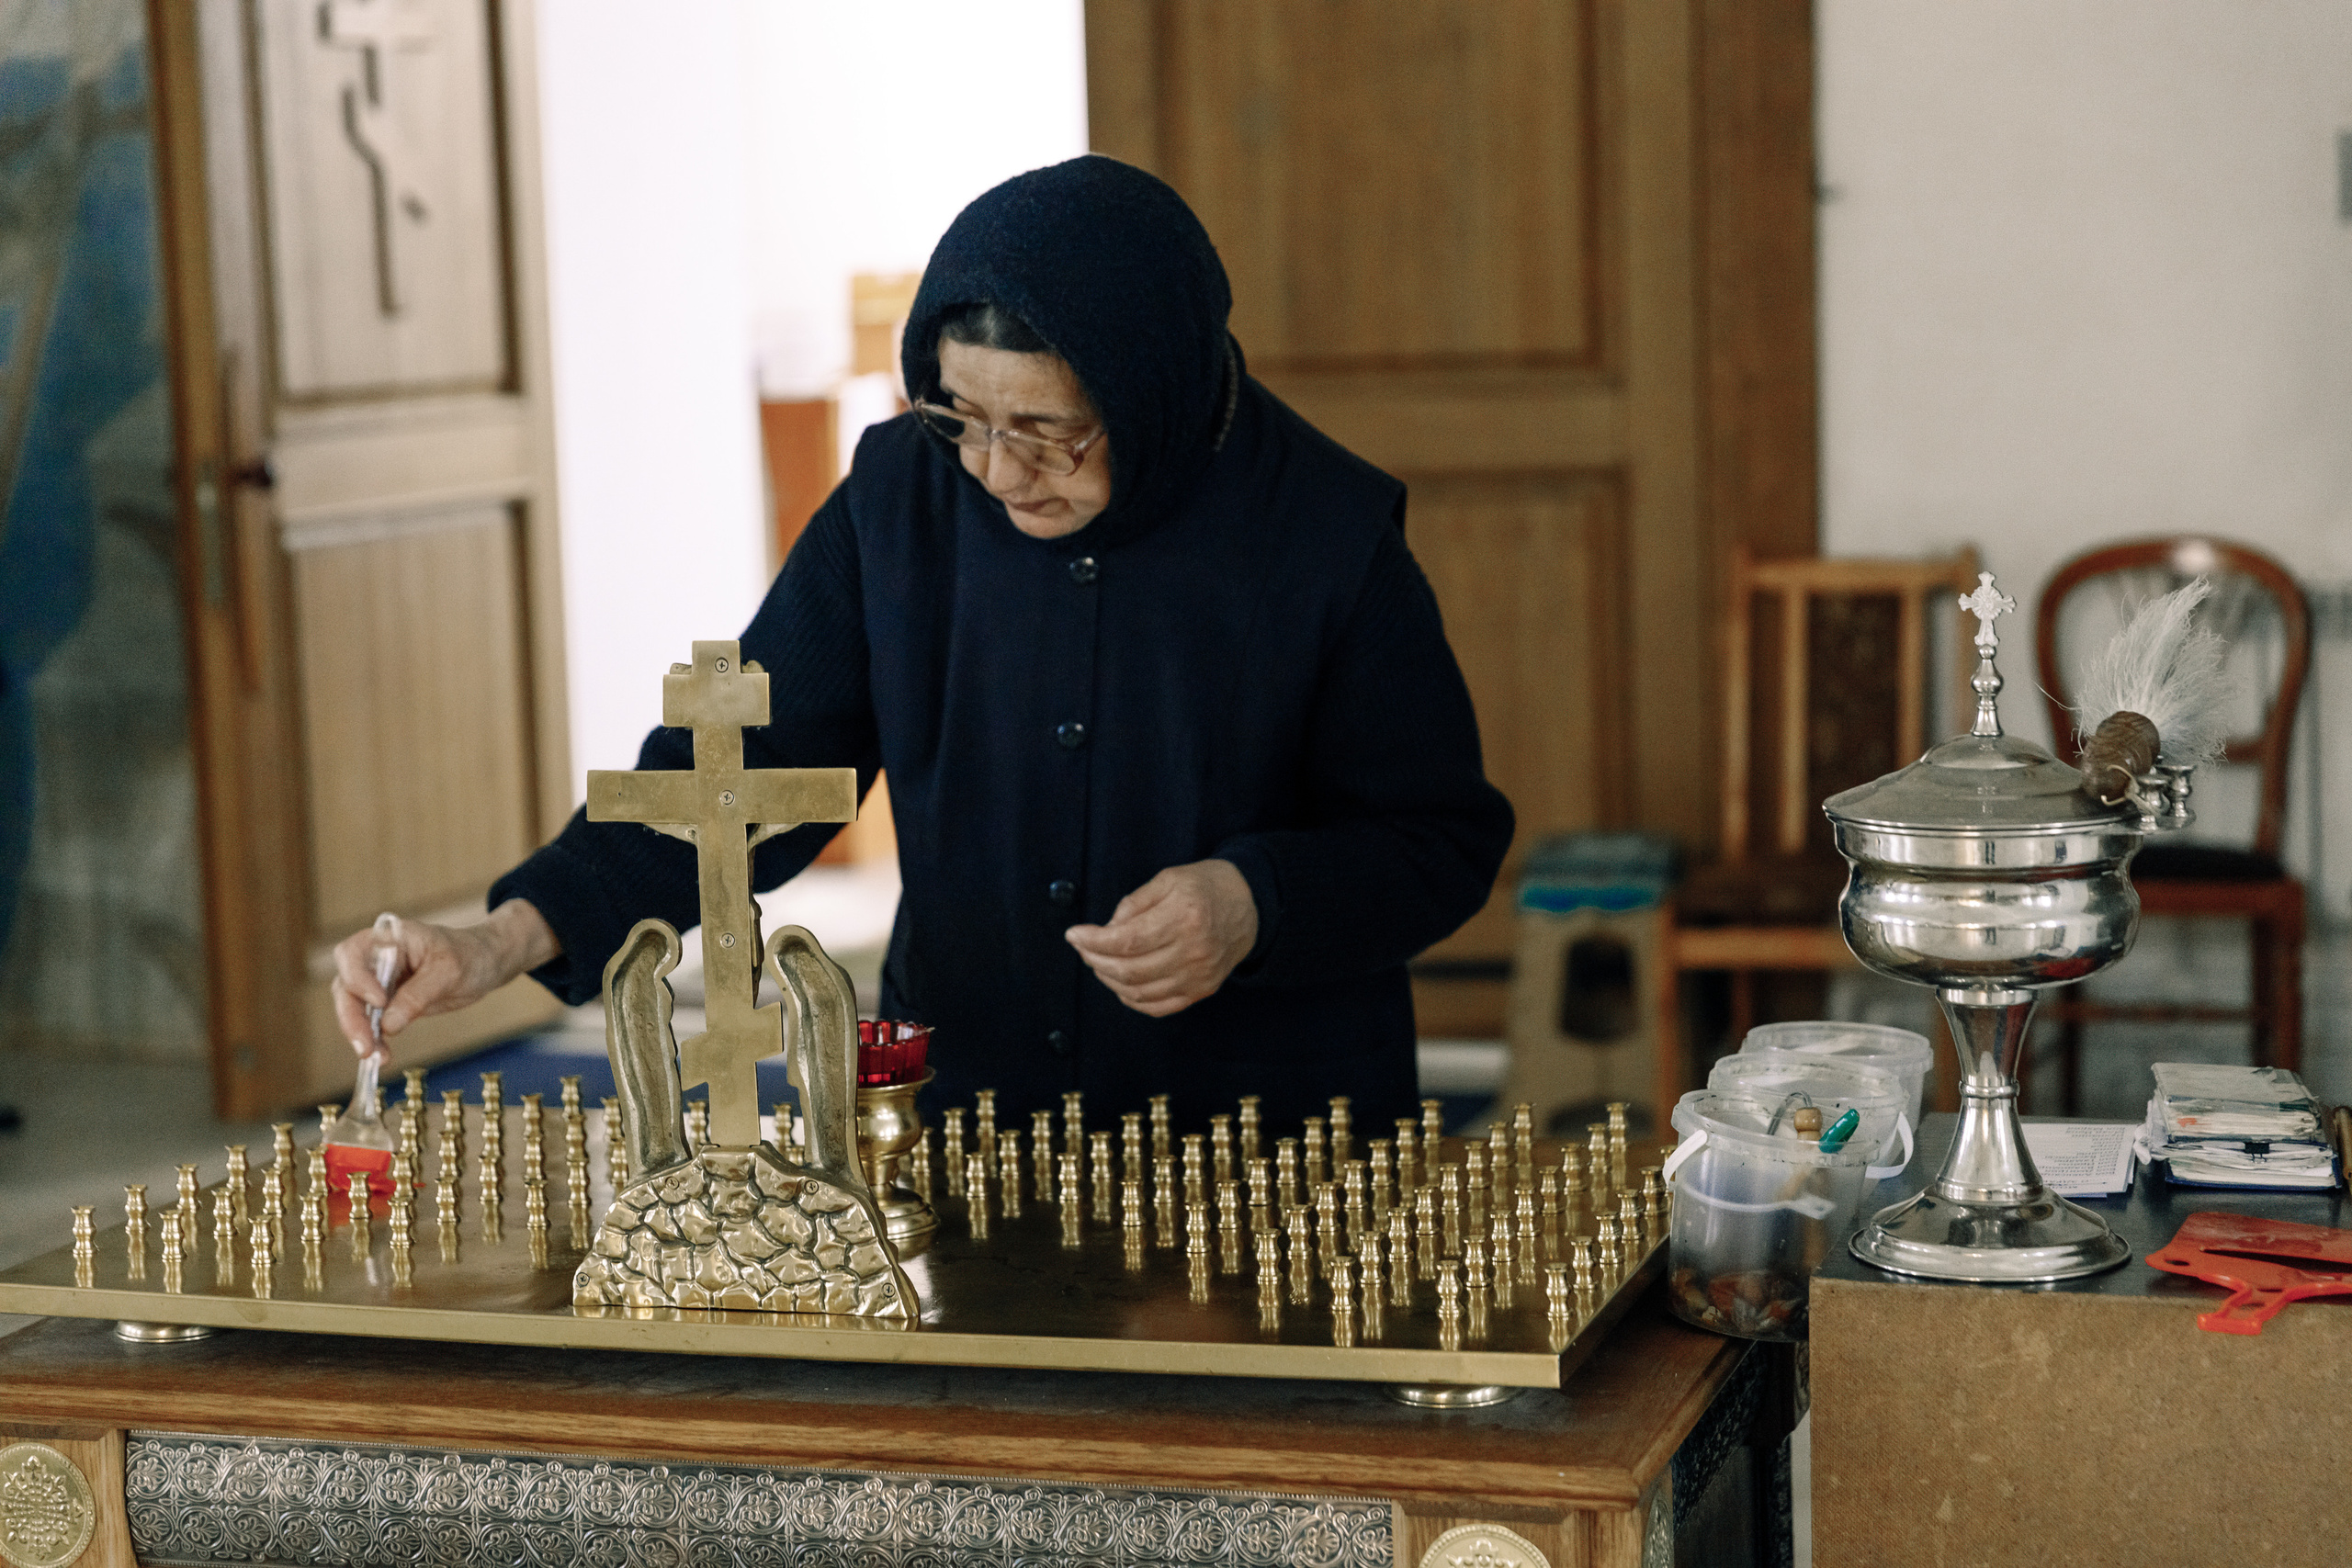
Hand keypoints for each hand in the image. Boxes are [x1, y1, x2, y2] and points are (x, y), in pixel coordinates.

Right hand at [329, 900, 559, 1054]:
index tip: (380, 1003)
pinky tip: (382, 1056)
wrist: (486, 963)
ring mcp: (378, 980)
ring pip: (353, 1007)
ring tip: (377, 1057)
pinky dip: (373, 1039)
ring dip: (360, 1034)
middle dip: (353, 1018)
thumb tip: (387, 1025)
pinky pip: (369, 1021)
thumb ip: (417, 995)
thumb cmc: (469, 955)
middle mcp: (375, 957)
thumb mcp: (449, 972)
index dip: (358, 979)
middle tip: (365, 1046)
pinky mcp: (386, 1002)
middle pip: (347, 985)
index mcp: (389, 937)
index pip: (353, 953)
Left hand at [1065, 860, 1257, 1017]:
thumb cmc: (1206, 886)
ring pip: (1139, 991)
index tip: (1073, 935)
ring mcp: (1199, 975)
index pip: (1128, 940)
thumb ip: (1134, 903)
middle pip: (1130, 970)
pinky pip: (1158, 1006)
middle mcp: (1193, 950)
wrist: (1251, 906)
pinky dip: (1132, 998)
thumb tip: (1106, 931)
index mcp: (1184, 916)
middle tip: (1083, 948)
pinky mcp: (1202, 990)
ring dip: (1110, 980)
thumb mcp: (1169, 879)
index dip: (1094, 941)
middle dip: (1096, 960)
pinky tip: (1121, 983)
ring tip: (1098, 962)